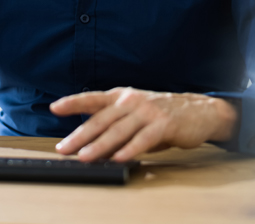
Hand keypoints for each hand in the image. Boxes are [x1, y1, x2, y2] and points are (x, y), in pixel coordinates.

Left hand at [50, 87, 235, 161]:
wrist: (199, 111)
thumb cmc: (161, 114)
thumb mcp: (134, 114)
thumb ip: (115, 126)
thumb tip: (91, 146)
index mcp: (121, 96)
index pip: (92, 98)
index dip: (73, 102)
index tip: (55, 107)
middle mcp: (131, 101)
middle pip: (101, 119)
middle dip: (80, 136)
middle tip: (64, 148)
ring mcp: (147, 112)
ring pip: (118, 130)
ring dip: (100, 146)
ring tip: (85, 157)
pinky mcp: (163, 124)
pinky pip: (143, 139)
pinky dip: (129, 149)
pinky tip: (119, 158)